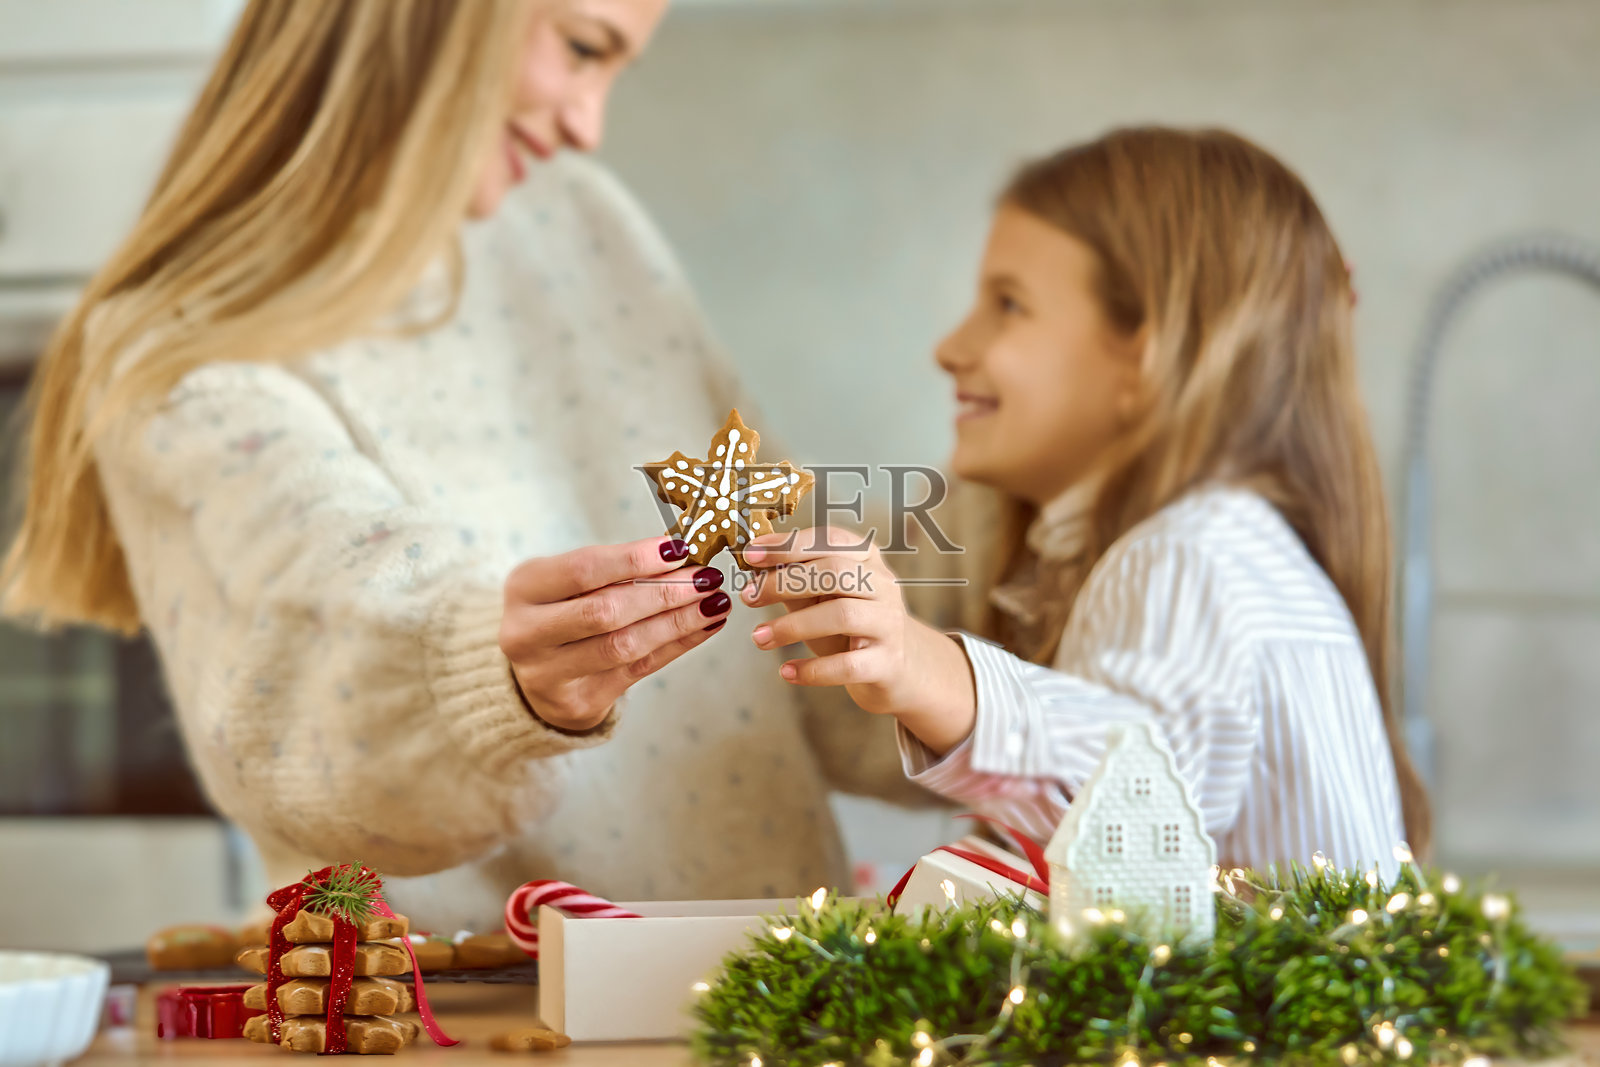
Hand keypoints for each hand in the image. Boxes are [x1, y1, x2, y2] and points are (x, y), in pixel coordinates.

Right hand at [499, 537, 731, 731]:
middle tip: (705, 578)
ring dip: (678, 621)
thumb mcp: (567, 583)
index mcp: (524, 589)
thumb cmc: (560, 612)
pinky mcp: (578, 702)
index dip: (634, 559)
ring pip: (625, 645)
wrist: (535, 676)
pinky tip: (704, 627)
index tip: (678, 549)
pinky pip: (639, 669)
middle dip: (663, 592)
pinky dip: (678, 645)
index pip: (583, 570)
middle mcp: (527, 633)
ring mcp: (549, 674)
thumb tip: (680, 554)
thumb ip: (613, 570)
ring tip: (714, 602)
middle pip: (605, 611)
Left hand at [740, 527, 975, 752]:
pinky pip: (847, 665)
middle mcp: (883, 586)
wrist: (900, 668)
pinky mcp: (887, 663)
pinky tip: (786, 672)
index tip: (751, 554)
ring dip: (792, 625)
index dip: (789, 544)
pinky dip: (813, 670)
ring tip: (758, 637)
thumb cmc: (853, 627)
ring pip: (841, 615)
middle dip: (784, 582)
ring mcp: (888, 624)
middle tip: (748, 597)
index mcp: (868, 560)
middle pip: (835, 572)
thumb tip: (755, 570)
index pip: (830, 540)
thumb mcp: (824, 598)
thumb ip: (796, 581)